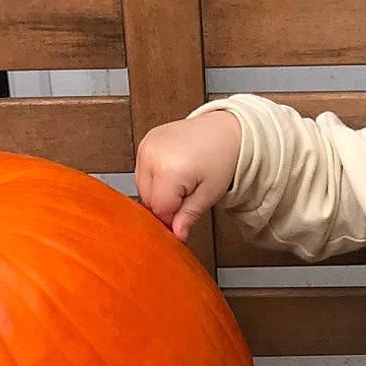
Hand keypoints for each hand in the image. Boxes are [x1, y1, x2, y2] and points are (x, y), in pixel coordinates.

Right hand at [134, 111, 242, 241]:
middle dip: (166, 205)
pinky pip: (142, 173)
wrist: (223, 130)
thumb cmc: (220, 157)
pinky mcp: (144, 143)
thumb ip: (190, 215)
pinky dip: (155, 180)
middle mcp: (152, 155)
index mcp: (169, 169)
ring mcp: (146, 146)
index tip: (185, 218)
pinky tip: (173, 174)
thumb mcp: (209, 194)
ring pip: (142, 188)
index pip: (159, 209)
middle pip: (148, 200)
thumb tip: (177, 235)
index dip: (172, 218)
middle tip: (188, 196)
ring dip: (159, 193)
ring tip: (182, 182)